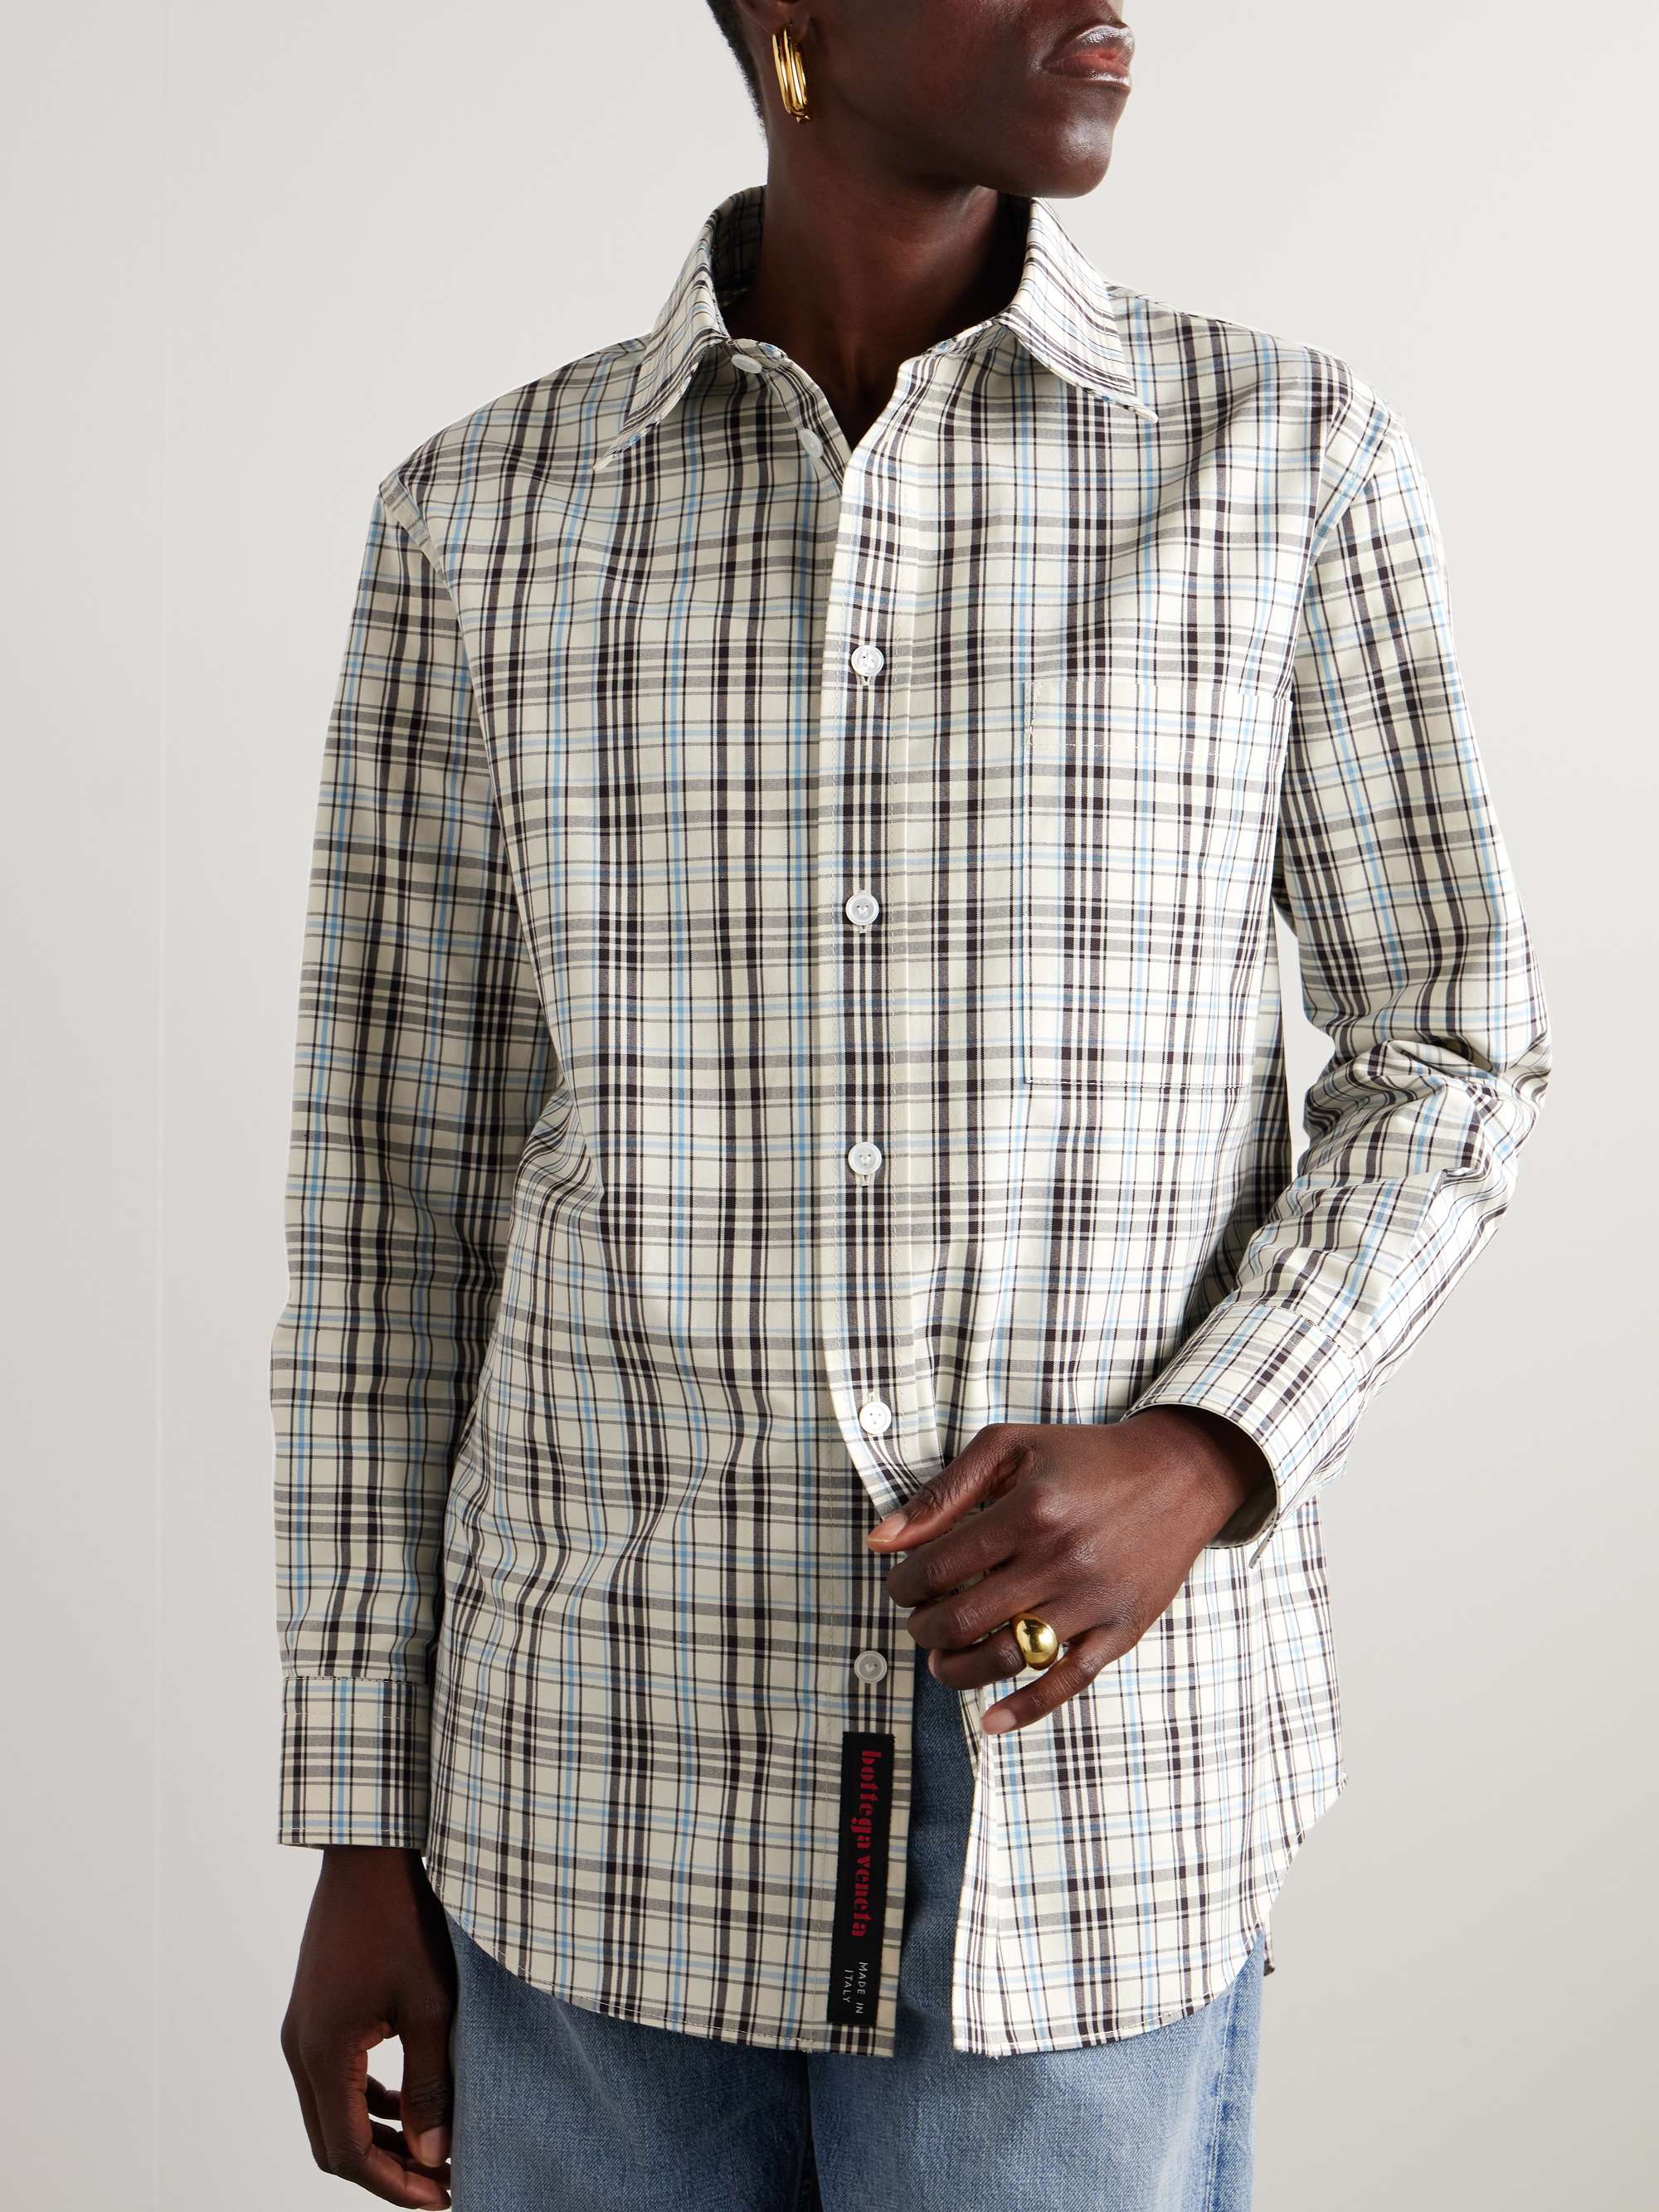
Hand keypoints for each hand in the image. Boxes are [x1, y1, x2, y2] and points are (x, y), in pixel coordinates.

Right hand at [280, 1846, 456, 2206]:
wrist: (370, 1850)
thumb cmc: (404, 1919)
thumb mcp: (429, 2005)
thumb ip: (430, 2085)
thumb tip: (434, 2156)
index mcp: (322, 2053)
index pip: (348, 2153)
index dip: (395, 2185)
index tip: (444, 2198)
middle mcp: (300, 2047)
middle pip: (332, 2142)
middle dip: (386, 2170)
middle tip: (442, 2182)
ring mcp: (303, 2028)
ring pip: (332, 2111)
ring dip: (379, 2137)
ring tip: (434, 2150)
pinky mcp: (315, 2010)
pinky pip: (335, 2077)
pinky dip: (370, 2100)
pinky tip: (410, 2100)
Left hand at [866, 1410, 1273, 1735]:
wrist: (1179, 1475)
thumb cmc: (1086, 1457)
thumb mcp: (1010, 1448)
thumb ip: (943, 1493)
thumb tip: (880, 1540)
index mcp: (1031, 1511)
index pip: (939, 1567)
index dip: (903, 1584)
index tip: (899, 1585)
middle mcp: (1061, 1560)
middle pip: (964, 1619)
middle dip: (923, 1628)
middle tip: (918, 1620)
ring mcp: (1094, 1601)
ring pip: (1007, 1658)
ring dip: (957, 1670)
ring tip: (940, 1660)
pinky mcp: (1121, 1631)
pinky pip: (1067, 1682)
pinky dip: (1025, 1708)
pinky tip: (992, 1719)